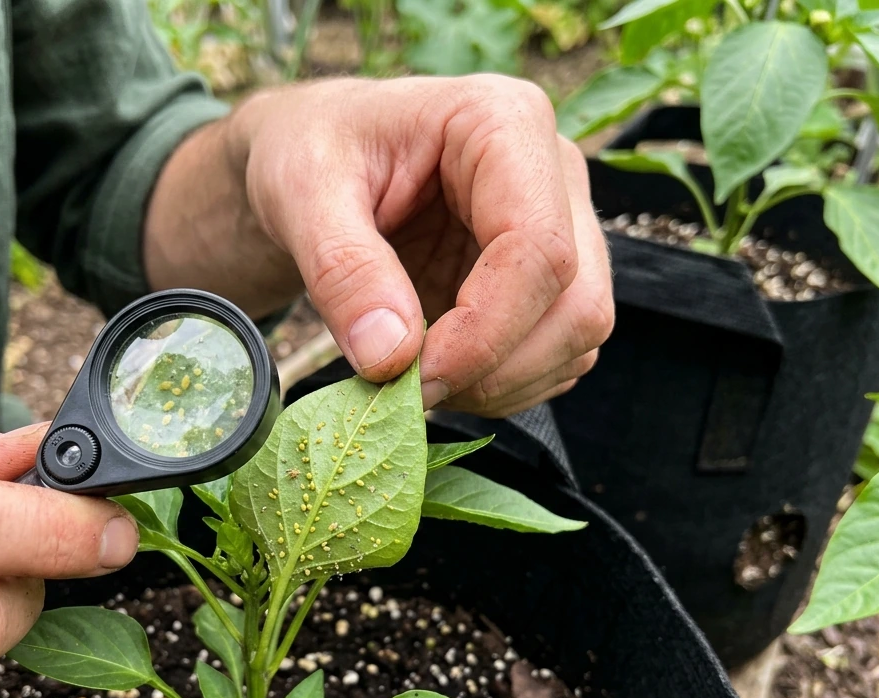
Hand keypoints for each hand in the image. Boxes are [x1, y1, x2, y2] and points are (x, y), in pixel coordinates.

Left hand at [146, 75, 612, 416]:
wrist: (317, 160)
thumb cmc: (310, 152)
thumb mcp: (301, 194)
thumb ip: (341, 270)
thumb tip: (389, 356)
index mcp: (506, 124)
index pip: (538, 248)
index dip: (484, 332)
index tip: (414, 377)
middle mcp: (555, 175)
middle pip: (578, 303)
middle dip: (496, 370)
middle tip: (409, 392)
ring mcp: (563, 229)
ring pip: (577, 340)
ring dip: (499, 386)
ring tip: (414, 380)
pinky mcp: (549, 281)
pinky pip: (555, 357)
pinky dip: (499, 386)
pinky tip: (438, 372)